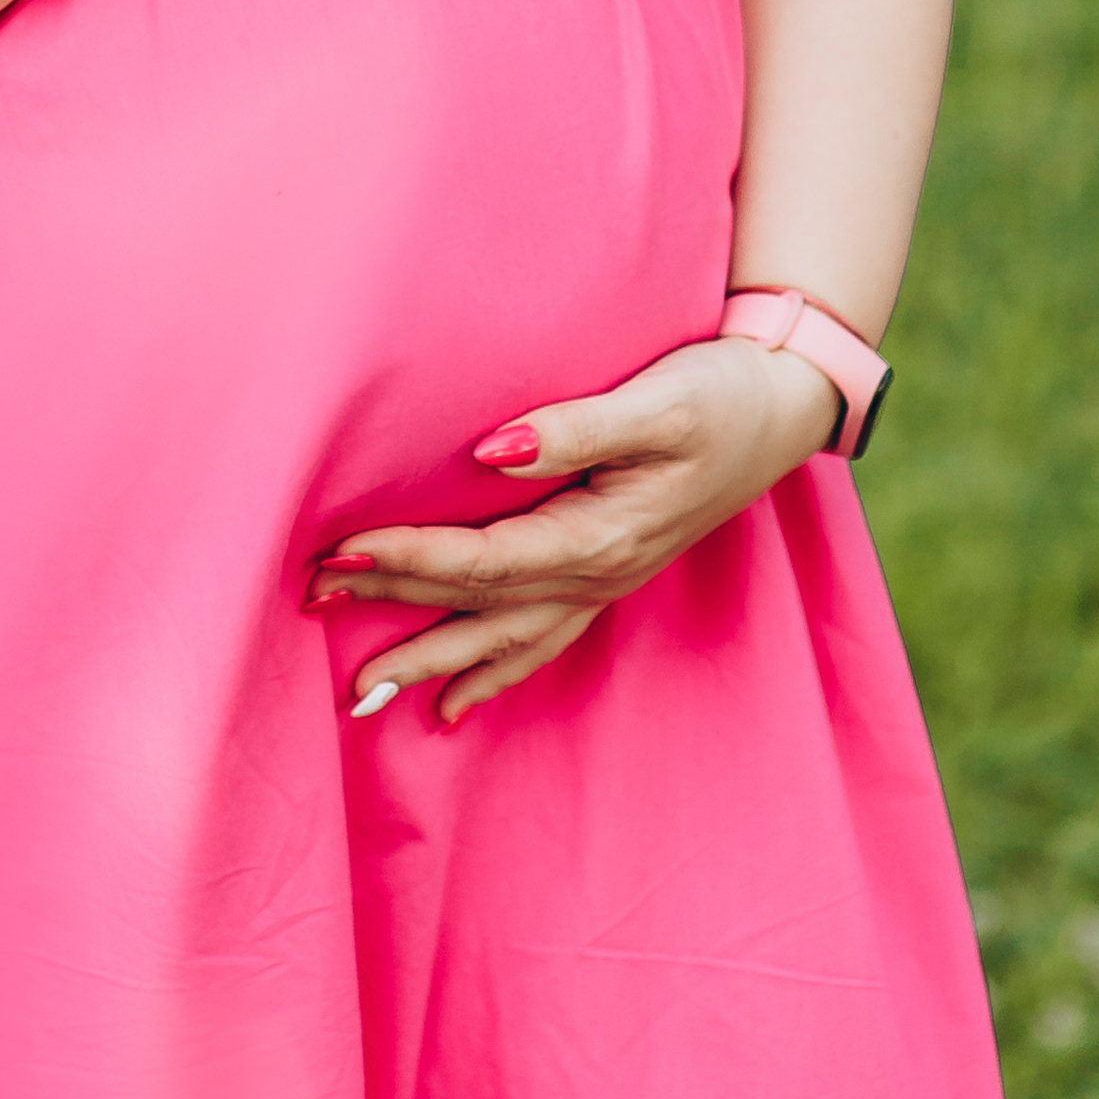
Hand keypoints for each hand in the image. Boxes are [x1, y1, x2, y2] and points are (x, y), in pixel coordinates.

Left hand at [307, 334, 840, 727]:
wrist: (785, 407)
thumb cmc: (720, 394)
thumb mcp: (657, 403)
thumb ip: (575, 428)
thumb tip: (493, 449)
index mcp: (600, 534)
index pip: (482, 558)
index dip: (406, 558)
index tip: (336, 554)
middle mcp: (599, 573)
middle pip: (479, 605)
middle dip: (395, 612)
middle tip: (313, 610)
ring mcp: (607, 581)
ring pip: (505, 638)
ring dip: (433, 662)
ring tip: (365, 697)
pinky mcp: (612, 572)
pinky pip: (542, 640)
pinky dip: (495, 673)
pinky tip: (458, 704)